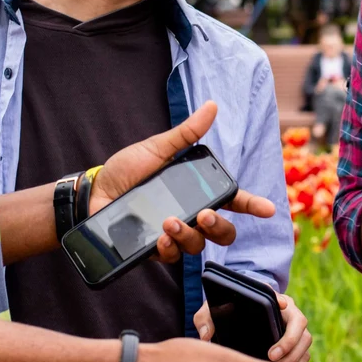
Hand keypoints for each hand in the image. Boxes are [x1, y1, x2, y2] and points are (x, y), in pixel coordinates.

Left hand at [89, 100, 276, 262]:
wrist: (93, 194)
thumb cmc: (125, 170)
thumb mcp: (156, 148)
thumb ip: (185, 134)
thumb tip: (211, 106)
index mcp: (195, 190)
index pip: (233, 200)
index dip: (253, 205)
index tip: (269, 209)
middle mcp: (190, 214)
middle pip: (222, 231)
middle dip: (220, 227)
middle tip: (205, 215)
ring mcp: (173, 233)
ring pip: (198, 246)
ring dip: (190, 236)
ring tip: (170, 222)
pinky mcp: (155, 248)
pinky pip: (173, 255)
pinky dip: (170, 247)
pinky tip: (160, 237)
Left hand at [194, 293, 313, 361]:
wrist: (237, 323)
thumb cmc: (226, 313)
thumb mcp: (212, 311)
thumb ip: (204, 318)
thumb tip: (206, 334)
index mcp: (272, 300)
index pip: (281, 298)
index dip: (283, 303)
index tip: (280, 307)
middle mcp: (288, 313)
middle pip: (300, 324)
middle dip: (289, 342)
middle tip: (271, 358)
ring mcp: (294, 330)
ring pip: (305, 342)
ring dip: (295, 358)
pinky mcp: (296, 347)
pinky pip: (303, 357)